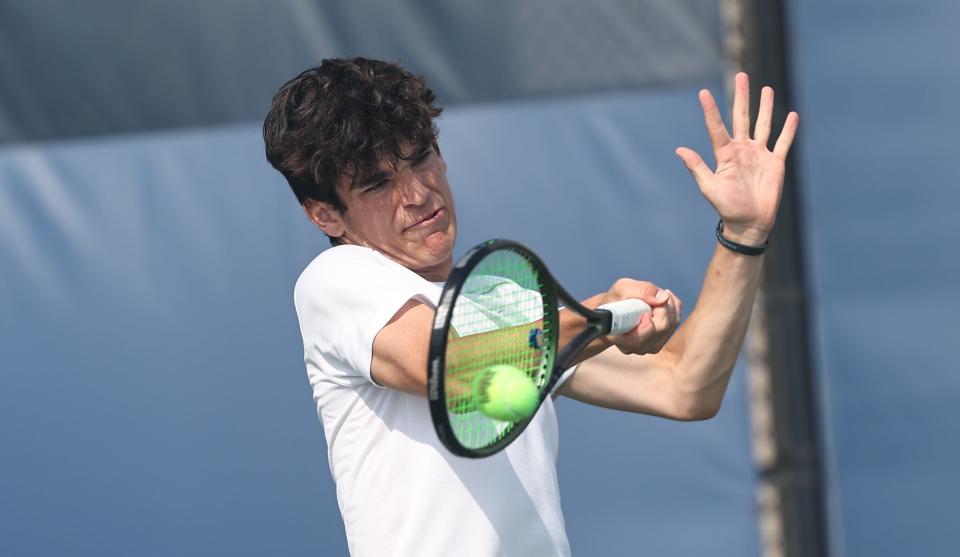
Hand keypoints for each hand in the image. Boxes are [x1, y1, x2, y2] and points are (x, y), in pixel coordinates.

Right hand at [599, 279, 681, 354]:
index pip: (640, 338)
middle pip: (662, 327)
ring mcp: (649, 347)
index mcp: (620, 338)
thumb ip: (641, 291)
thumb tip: (663, 298)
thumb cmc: (615, 299)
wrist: (612, 311)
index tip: (646, 309)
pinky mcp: (659, 342)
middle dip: (663, 305)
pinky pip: (674, 323)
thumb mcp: (621, 288)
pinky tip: (661, 301)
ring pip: (671, 324)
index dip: (648, 322)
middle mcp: (635, 348)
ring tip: (655, 296)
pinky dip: (672, 308)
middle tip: (654, 293)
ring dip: (668, 305)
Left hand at [675, 72, 798, 244]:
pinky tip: (792, 114)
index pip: (716, 127)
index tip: (703, 93)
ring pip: (763, 125)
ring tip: (765, 88)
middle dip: (742, 97)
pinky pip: (783, 143)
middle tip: (742, 76)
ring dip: (765, 107)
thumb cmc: (727, 208)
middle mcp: (742, 150)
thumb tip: (679, 150)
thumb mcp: (710, 187)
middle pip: (742, 117)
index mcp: (725, 154)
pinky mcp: (776, 163)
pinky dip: (788, 130)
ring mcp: (760, 155)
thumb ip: (697, 167)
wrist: (749, 224)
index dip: (710, 110)